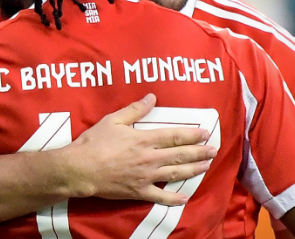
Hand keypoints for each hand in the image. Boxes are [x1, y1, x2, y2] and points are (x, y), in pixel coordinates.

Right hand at [64, 94, 215, 205]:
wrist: (81, 169)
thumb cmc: (95, 142)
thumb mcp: (113, 120)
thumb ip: (135, 110)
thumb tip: (152, 97)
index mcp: (144, 139)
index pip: (174, 136)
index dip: (191, 134)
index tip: (205, 133)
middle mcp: (150, 158)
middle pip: (180, 154)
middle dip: (199, 151)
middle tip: (213, 150)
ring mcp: (146, 176)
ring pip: (175, 173)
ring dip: (193, 169)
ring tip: (206, 166)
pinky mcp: (139, 192)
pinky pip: (160, 196)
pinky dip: (174, 199)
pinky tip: (184, 198)